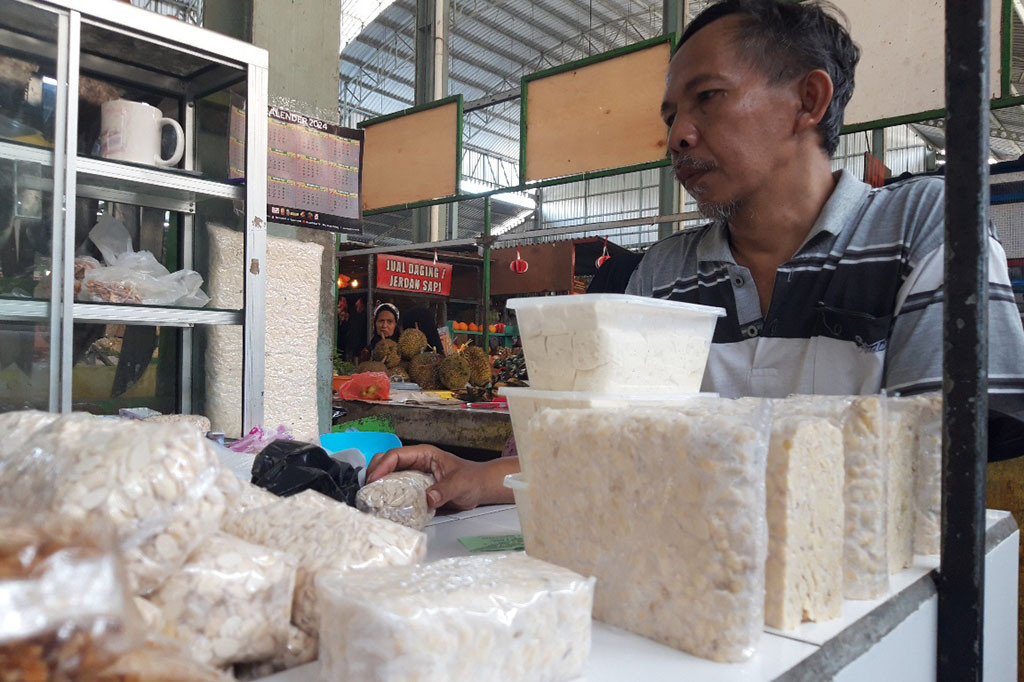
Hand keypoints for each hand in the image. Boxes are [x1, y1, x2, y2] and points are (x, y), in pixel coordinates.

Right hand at [366, 444, 516, 509]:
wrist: (480, 488)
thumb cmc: (472, 479)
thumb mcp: (460, 483)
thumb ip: (445, 490)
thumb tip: (428, 497)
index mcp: (424, 454)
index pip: (396, 455)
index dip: (382, 466)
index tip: (373, 481)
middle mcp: (416, 462)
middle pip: (386, 462)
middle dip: (374, 473)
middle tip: (367, 491)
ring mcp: (414, 474)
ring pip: (388, 474)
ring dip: (378, 484)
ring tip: (370, 498)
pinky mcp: (415, 487)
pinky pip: (396, 488)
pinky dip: (387, 494)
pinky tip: (383, 505)